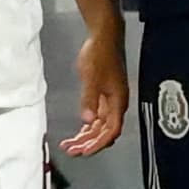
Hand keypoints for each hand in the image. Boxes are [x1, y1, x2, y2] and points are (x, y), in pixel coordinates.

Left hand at [60, 25, 127, 156]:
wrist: (104, 36)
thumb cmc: (100, 55)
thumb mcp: (92, 78)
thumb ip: (90, 100)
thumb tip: (88, 121)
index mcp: (118, 101)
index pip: (111, 131)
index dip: (98, 144)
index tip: (84, 151)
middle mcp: (116, 104)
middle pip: (105, 132)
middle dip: (89, 144)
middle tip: (72, 151)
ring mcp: (110, 100)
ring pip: (100, 126)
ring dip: (86, 137)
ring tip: (70, 145)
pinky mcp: (104, 95)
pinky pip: (97, 117)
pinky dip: (87, 126)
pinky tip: (78, 131)